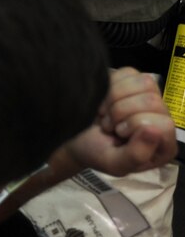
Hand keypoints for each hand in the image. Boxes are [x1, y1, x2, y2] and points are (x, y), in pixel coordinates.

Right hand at [61, 67, 176, 177]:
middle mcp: (160, 118)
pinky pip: (129, 72)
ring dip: (115, 97)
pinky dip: (111, 84)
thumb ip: (137, 154)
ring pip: (143, 82)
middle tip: (109, 124)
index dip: (136, 124)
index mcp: (163, 143)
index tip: (118, 133)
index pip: (163, 123)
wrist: (72, 136)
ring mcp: (147, 98)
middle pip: (152, 100)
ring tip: (106, 113)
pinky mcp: (131, 83)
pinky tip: (104, 100)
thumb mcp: (115, 163)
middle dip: (121, 111)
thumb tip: (154, 130)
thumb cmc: (95, 153)